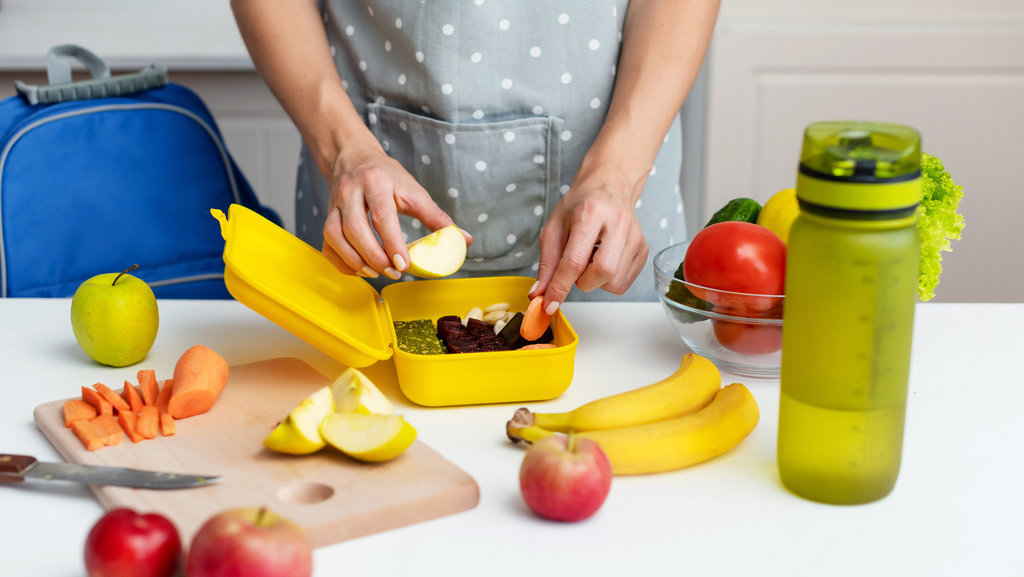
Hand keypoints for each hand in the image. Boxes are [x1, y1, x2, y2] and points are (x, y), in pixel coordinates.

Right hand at [321, 146, 467, 278]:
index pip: (382, 216)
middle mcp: (351, 192)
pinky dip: (341, 261)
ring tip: (376, 272)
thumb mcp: (414, 191)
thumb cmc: (387, 176)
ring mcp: (334, 205)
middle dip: (374, 256)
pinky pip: (327, 244)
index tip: (404, 265)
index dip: (392, 243)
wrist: (352, 157)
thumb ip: (438, 218)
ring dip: (355, 260)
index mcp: (376, 183)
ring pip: (334, 236)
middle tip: (393, 272)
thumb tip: (464, 239)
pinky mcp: (327, 216)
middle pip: (355, 229)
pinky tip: (359, 269)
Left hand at [532, 169, 648, 309]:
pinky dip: (608, 280)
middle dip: (583, 282)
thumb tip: (540, 294)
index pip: (575, 260)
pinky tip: (603, 259)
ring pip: (614, 282)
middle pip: (603, 272)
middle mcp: (619, 223)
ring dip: (595, 281)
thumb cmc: (579, 206)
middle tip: (575, 268)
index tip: (549, 304)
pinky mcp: (644, 249)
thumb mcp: (554, 227)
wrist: (609, 186)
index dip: (560, 287)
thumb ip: (547, 263)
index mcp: (592, 213)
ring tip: (591, 258)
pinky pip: (624, 283)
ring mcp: (636, 237)